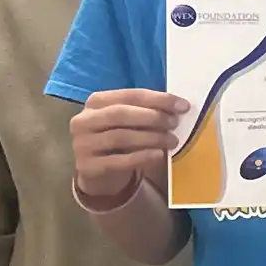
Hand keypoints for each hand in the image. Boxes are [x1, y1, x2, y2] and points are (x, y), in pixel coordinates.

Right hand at [70, 90, 186, 199]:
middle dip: (153, 117)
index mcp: (95, 102)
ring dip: (151, 138)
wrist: (98, 170)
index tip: (183, 105)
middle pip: (121, 114)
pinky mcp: (87, 166)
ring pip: (120, 137)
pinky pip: (119, 161)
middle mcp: (83, 120)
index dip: (158, 99)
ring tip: (172, 141)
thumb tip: (178, 108)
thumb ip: (145, 111)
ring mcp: (82, 144)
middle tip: (175, 123)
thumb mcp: (127, 121)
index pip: (129, 95)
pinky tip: (159, 155)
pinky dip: (142, 157)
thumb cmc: (118, 138)